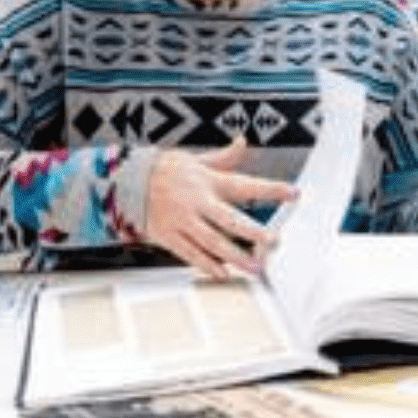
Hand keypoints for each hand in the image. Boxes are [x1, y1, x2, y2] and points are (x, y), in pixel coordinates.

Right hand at [143, 137, 297, 277]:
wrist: (124, 181)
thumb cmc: (163, 170)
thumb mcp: (194, 159)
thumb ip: (222, 158)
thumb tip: (243, 143)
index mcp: (207, 180)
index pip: (244, 184)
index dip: (270, 188)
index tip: (293, 193)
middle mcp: (196, 201)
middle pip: (228, 219)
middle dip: (251, 231)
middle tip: (272, 242)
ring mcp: (182, 220)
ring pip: (211, 241)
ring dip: (234, 257)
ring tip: (254, 268)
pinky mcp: (168, 235)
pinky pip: (190, 253)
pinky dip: (206, 265)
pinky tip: (223, 274)